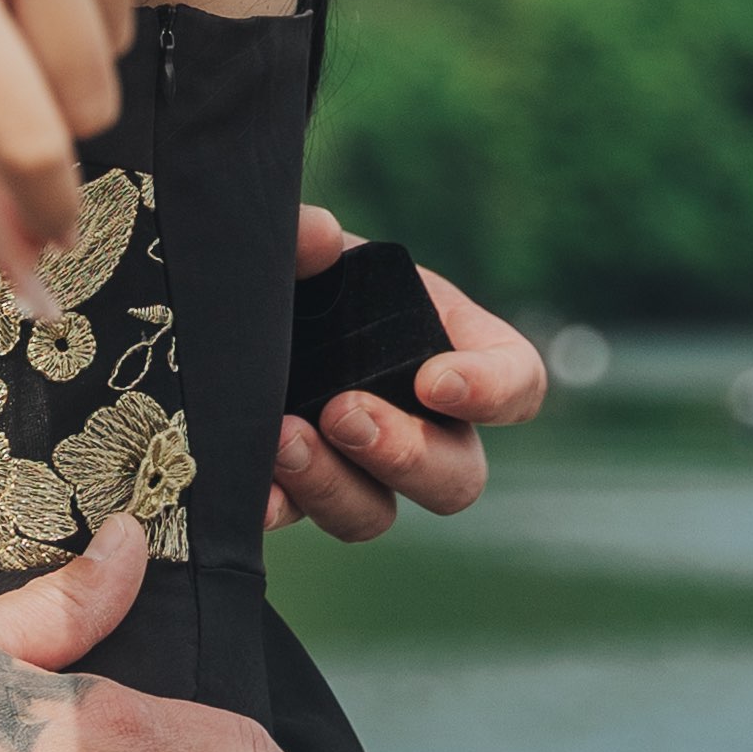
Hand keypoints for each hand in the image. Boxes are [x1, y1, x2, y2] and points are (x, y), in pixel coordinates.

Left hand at [259, 206, 544, 542]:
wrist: (234, 299)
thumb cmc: (299, 269)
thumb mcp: (305, 245)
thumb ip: (306, 235)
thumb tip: (318, 236)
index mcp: (451, 348)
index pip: (518, 383)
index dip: (493, 392)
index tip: (434, 380)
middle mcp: (419, 422)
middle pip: (457, 477)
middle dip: (405, 455)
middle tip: (344, 413)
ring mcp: (358, 466)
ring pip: (377, 513)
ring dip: (336, 485)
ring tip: (284, 441)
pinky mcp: (297, 487)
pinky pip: (302, 516)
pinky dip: (280, 508)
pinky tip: (255, 494)